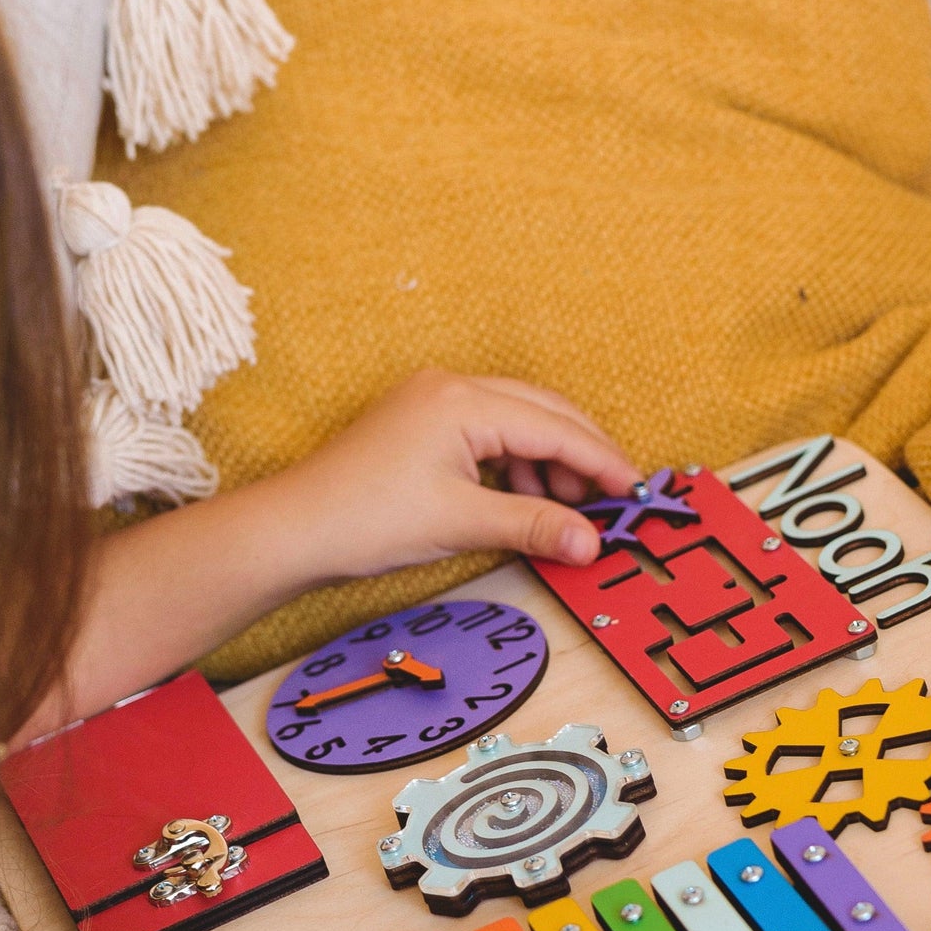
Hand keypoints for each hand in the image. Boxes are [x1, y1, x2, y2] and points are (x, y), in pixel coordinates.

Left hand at [275, 370, 639, 579]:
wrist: (296, 530)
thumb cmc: (365, 520)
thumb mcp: (461, 523)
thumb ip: (533, 526)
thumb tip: (590, 541)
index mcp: (463, 400)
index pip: (553, 426)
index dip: (600, 460)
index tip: (634, 489)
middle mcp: (450, 388)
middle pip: (541, 413)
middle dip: (581, 457)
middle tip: (612, 499)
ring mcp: (433, 403)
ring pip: (515, 424)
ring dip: (547, 465)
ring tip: (563, 511)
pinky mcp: (421, 426)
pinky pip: (486, 436)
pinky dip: (514, 468)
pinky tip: (522, 501)